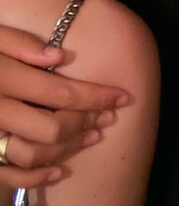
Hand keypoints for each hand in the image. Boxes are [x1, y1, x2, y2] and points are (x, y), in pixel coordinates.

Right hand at [0, 26, 128, 188]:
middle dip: (87, 122)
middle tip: (110, 115)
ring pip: (35, 154)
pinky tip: (59, 169)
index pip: (60, 92)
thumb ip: (20, 43)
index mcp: (1, 77)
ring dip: (69, 149)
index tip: (123, 96)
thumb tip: (60, 57)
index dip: (97, 96)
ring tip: (93, 136)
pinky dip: (36, 178)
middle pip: (53, 127)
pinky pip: (9, 176)